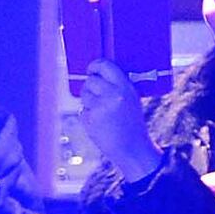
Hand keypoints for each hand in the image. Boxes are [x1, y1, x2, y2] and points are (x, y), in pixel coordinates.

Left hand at [73, 59, 163, 180]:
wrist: (132, 147)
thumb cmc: (131, 123)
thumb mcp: (131, 99)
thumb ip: (117, 86)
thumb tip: (97, 74)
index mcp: (125, 86)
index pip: (104, 65)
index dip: (94, 66)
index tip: (91, 69)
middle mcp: (113, 94)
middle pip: (90, 81)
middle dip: (90, 87)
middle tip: (97, 95)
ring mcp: (100, 106)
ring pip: (84, 95)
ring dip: (89, 101)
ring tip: (102, 112)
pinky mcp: (90, 118)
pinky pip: (82, 110)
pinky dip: (88, 116)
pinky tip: (100, 123)